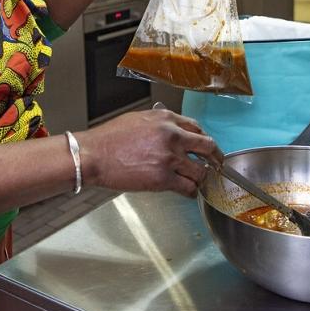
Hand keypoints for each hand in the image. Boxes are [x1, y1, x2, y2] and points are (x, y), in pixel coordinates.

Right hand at [77, 108, 223, 197]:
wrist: (93, 155)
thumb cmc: (109, 138)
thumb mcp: (138, 119)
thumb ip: (159, 124)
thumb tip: (172, 131)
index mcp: (166, 119)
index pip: (197, 127)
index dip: (203, 139)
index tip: (205, 147)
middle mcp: (172, 136)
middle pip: (208, 146)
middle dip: (214, 157)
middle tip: (216, 164)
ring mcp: (170, 158)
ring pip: (201, 171)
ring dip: (201, 177)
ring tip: (197, 181)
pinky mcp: (164, 179)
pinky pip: (189, 188)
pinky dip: (191, 191)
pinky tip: (187, 191)